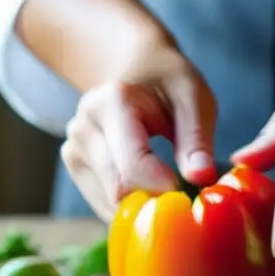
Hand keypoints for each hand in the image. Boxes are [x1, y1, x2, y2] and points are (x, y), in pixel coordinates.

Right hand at [61, 44, 217, 221]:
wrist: (133, 68)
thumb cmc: (169, 83)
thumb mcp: (194, 98)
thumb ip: (197, 138)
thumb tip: (201, 177)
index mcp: (111, 104)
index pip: (133, 165)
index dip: (164, 188)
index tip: (189, 192)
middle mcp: (84, 127)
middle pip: (118, 189)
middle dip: (154, 203)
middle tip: (184, 200)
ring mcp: (74, 148)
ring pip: (109, 202)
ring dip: (142, 207)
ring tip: (167, 189)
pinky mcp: (75, 166)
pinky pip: (103, 203)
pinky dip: (129, 207)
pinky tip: (148, 191)